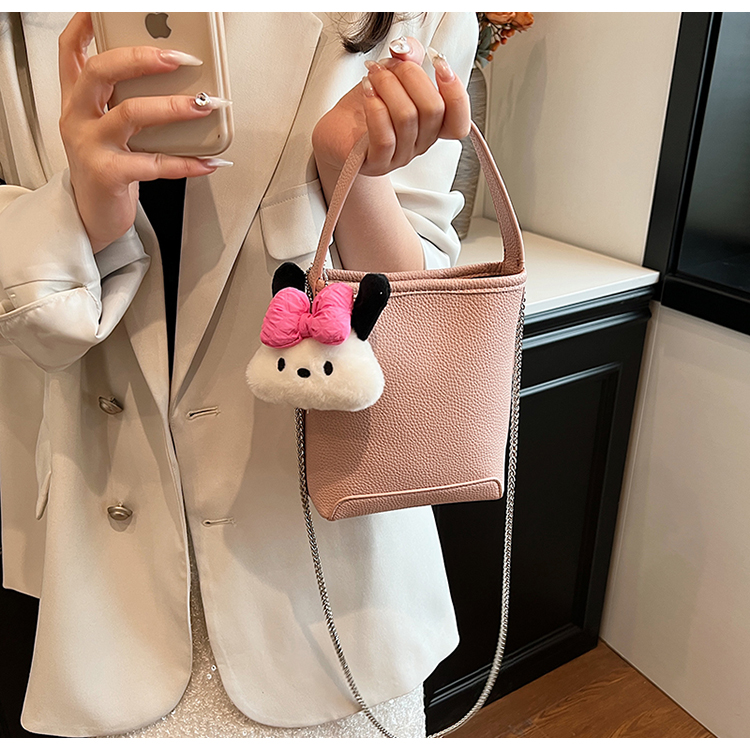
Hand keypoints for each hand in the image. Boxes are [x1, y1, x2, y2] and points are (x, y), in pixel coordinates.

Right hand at [58, 13, 230, 252]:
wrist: (94, 216)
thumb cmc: (108, 168)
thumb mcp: (108, 128)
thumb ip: (126, 101)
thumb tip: (177, 80)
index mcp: (76, 100)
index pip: (71, 51)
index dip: (85, 24)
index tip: (104, 7)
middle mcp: (78, 117)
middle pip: (102, 71)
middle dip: (143, 58)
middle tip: (182, 58)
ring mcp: (90, 145)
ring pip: (131, 113)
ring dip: (174, 107)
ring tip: (204, 103)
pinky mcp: (108, 175)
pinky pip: (154, 164)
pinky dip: (187, 162)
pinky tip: (210, 161)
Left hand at [311, 36, 470, 177]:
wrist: (338, 130)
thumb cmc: (366, 108)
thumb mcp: (392, 77)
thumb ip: (408, 59)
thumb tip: (407, 48)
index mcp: (431, 126)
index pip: (459, 120)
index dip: (455, 91)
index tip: (438, 63)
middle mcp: (419, 143)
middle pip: (433, 110)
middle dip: (411, 76)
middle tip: (391, 65)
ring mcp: (399, 156)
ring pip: (407, 117)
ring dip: (388, 85)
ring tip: (373, 75)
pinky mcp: (376, 162)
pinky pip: (384, 137)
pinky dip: (375, 107)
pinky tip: (367, 92)